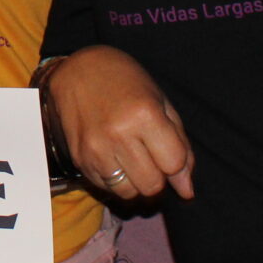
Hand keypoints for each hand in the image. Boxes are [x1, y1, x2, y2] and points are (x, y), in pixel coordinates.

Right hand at [46, 45, 194, 200]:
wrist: (76, 70)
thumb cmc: (124, 81)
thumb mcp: (160, 103)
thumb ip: (180, 146)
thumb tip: (186, 190)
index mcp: (145, 114)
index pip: (174, 164)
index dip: (177, 162)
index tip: (168, 151)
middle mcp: (118, 135)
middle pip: (152, 185)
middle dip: (158, 176)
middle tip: (150, 155)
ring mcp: (96, 149)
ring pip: (129, 192)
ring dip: (136, 181)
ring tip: (131, 158)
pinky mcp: (80, 159)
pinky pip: (107, 188)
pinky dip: (115, 179)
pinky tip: (113, 156)